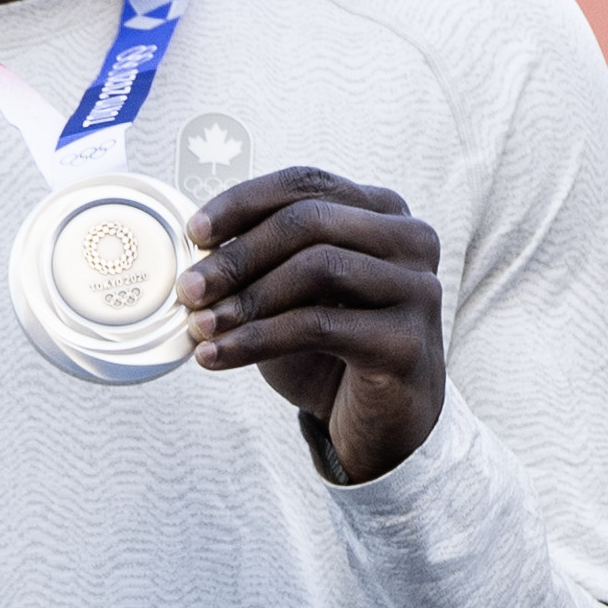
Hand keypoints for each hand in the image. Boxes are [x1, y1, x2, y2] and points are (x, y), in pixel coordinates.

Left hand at [181, 167, 446, 484]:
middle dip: (239, 255)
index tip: (195, 232)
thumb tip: (198, 244)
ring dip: (246, 298)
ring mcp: (417, 289)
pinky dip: (257, 339)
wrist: (383, 422)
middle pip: (310, 221)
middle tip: (190, 288)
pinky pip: (318, 326)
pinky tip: (219, 355)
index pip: (306, 184)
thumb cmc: (335, 350)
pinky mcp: (406, 342)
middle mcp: (410, 241)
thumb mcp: (296, 293)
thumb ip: (264, 260)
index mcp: (384, 212)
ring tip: (201, 326)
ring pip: (317, 268)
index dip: (244, 202)